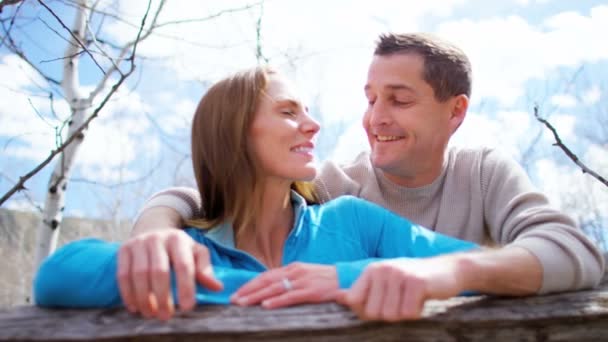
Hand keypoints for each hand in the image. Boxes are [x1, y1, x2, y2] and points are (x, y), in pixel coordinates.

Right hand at [117, 229, 222, 319]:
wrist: (153, 230)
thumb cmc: (179, 248)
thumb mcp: (196, 252)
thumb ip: (205, 269)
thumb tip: (217, 287)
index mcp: (178, 239)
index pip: (183, 265)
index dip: (185, 287)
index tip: (187, 307)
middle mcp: (157, 238)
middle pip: (159, 271)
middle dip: (163, 297)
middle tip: (166, 316)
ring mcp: (138, 243)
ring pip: (139, 274)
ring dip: (144, 298)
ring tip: (151, 314)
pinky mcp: (123, 249)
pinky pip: (123, 275)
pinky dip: (128, 294)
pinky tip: (135, 307)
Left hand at [231, 262, 338, 308]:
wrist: (350, 279)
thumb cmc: (328, 281)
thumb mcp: (307, 276)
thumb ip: (291, 280)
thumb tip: (273, 290)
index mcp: (293, 268)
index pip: (266, 275)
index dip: (250, 284)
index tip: (237, 293)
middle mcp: (295, 272)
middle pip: (266, 281)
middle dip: (248, 290)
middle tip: (233, 300)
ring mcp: (303, 281)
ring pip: (274, 288)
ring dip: (256, 296)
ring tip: (242, 303)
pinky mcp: (312, 291)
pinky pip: (291, 296)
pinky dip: (277, 301)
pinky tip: (266, 306)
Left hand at [336, 256, 466, 321]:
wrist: (448, 270)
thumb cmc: (412, 281)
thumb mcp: (385, 283)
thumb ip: (362, 292)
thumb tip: (337, 297)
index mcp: (370, 270)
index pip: (354, 302)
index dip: (367, 311)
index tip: (384, 304)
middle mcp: (382, 269)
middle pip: (373, 313)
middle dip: (389, 314)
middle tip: (401, 301)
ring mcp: (399, 274)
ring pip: (391, 316)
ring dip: (404, 314)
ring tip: (411, 299)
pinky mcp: (417, 283)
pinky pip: (409, 313)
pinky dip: (417, 313)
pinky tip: (421, 299)